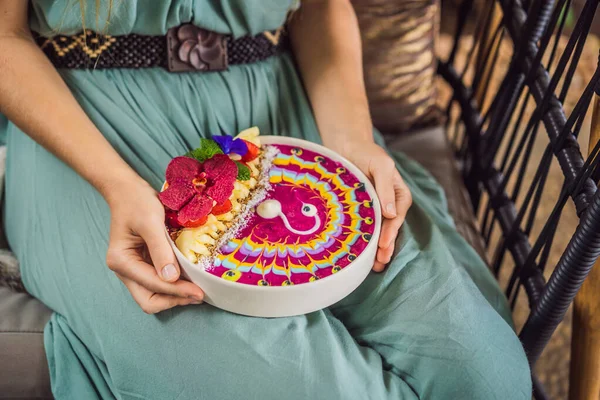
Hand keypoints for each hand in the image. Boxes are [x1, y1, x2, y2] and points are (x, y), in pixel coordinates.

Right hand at [104, 177, 204, 313]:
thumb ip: (160, 250)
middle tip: (199, 295)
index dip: (177, 290)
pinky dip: (173, 287)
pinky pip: (158, 284)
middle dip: (174, 300)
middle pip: (149, 300)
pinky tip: (190, 282)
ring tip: (198, 291)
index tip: (199, 291)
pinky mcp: (144, 265)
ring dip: (175, 297)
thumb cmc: (137, 202)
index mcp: (121, 261)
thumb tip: (172, 278)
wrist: (128, 190)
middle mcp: (124, 270)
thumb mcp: (151, 222)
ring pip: (153, 296)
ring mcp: (133, 270)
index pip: (152, 284)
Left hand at [337, 140, 411, 270]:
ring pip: (378, 233)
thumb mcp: (381, 165)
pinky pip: (365, 229)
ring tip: (374, 267)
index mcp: (399, 195)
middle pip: (390, 229)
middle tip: (380, 263)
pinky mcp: (362, 213)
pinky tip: (360, 256)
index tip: (383, 245)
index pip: (397, 217)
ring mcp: (376, 210)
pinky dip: (364, 243)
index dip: (390, 232)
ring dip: (377, 250)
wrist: (346, 147)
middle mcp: (390, 205)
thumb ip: (385, 188)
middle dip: (386, 247)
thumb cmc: (366, 153)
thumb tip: (392, 214)